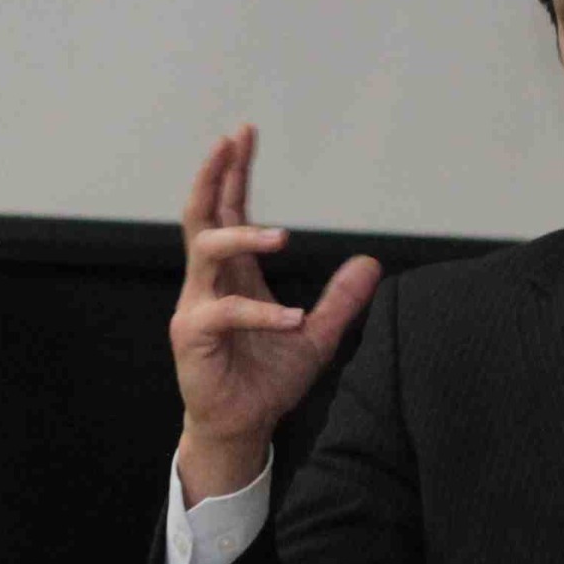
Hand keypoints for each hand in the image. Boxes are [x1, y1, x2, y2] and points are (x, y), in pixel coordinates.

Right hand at [170, 124, 378, 499]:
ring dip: (242, 236)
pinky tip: (291, 317)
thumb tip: (370, 265)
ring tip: (283, 237)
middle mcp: (209, 283)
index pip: (228, 212)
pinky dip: (261, 311)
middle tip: (231, 142)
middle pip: (203, 214)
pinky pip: (226, 312)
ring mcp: (197, 307)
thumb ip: (340, 301)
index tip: (243, 136)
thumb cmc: (266, 382)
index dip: (234, 174)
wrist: (242, 427)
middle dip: (216, 175)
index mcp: (233, 275)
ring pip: (206, 251)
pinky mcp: (193, 337)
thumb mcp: (316, 337)